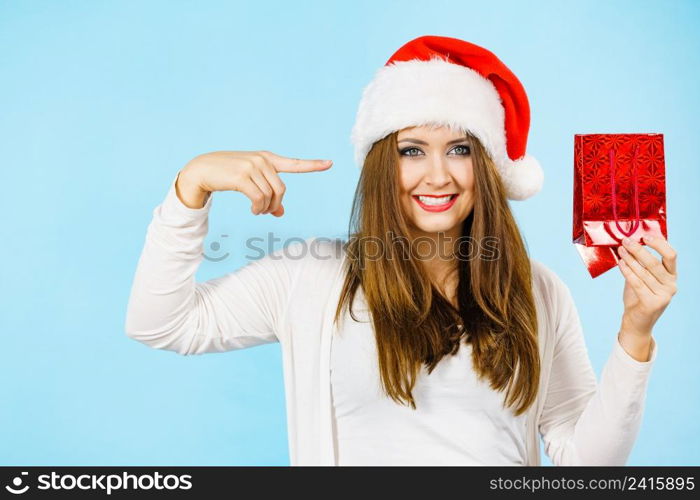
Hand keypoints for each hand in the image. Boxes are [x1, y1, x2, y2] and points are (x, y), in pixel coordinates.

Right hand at [177, 151, 332, 214]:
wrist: (202, 170)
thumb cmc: (228, 175)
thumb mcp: (250, 183)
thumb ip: (268, 194)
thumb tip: (281, 213)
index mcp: (267, 158)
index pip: (294, 163)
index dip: (313, 165)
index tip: (330, 163)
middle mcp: (262, 160)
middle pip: (281, 190)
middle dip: (276, 205)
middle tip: (267, 213)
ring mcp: (252, 166)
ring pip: (270, 196)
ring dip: (265, 209)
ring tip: (256, 211)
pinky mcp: (242, 177)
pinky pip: (259, 199)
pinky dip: (258, 208)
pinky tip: (253, 210)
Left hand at [617, 235, 677, 335]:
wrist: (636, 323)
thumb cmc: (637, 298)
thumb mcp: (640, 278)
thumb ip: (638, 264)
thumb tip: (628, 244)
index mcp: (671, 276)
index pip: (671, 255)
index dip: (659, 244)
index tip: (645, 236)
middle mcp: (671, 285)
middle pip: (655, 262)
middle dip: (639, 250)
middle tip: (626, 240)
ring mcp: (664, 295)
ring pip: (644, 272)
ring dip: (630, 259)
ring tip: (620, 250)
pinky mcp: (653, 303)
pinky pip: (637, 283)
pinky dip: (627, 271)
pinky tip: (620, 263)